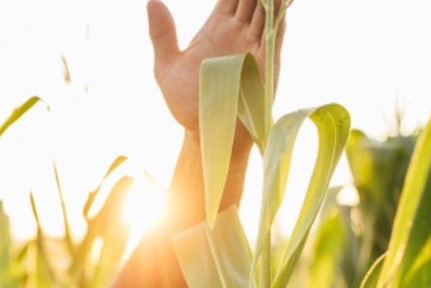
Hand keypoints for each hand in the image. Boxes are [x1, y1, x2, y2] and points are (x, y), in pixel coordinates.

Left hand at [148, 0, 286, 135]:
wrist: (205, 132)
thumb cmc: (186, 104)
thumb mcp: (166, 66)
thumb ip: (162, 33)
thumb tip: (151, 0)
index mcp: (217, 27)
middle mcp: (239, 32)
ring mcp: (255, 44)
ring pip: (266, 7)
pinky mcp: (266, 60)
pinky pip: (276, 30)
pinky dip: (279, 12)